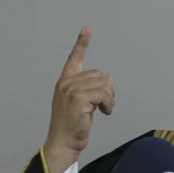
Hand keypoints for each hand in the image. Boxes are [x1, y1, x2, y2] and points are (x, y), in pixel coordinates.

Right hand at [43, 26, 114, 172]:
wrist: (63, 143)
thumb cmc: (73, 125)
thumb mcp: (85, 104)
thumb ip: (94, 89)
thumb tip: (110, 78)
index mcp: (65, 82)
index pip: (73, 59)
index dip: (81, 44)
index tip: (87, 29)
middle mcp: (66, 83)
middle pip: (99, 74)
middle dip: (107, 90)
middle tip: (105, 105)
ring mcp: (70, 90)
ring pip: (103, 84)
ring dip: (109, 98)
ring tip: (104, 110)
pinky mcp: (78, 100)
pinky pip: (103, 94)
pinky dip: (108, 103)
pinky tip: (104, 113)